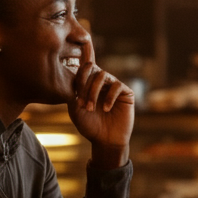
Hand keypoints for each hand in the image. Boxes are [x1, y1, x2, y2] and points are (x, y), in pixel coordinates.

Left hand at [68, 39, 133, 167]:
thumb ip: (72, 91)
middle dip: (82, 83)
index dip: (82, 57)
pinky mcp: (126, 92)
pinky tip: (106, 109)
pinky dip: (109, 97)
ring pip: (102, 75)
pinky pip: (116, 85)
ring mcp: (113, 85)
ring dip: (93, 92)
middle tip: (80, 102)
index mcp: (88, 82)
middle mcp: (101, 81)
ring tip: (90, 109)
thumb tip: (72, 74)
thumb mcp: (75, 109)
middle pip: (91, 67)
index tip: (77, 56)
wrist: (105, 141)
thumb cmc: (89, 126)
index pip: (84, 65)